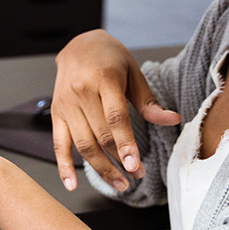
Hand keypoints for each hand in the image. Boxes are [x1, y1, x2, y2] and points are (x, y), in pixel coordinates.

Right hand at [52, 30, 180, 192]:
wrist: (77, 45)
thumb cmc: (108, 58)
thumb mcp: (133, 72)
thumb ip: (148, 100)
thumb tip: (171, 120)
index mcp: (104, 79)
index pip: (115, 117)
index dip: (125, 143)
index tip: (135, 165)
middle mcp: (81, 92)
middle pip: (100, 135)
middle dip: (118, 161)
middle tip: (136, 176)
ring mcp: (66, 105)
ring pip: (82, 144)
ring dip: (100, 168)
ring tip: (120, 184)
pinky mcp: (56, 114)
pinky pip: (58, 144)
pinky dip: (64, 166)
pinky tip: (71, 184)